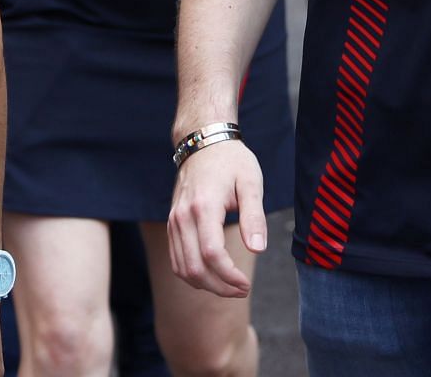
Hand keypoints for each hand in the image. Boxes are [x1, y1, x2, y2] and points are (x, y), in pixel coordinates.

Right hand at [167, 138, 265, 297]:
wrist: (204, 142)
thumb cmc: (232, 161)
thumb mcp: (251, 183)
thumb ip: (254, 217)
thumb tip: (258, 249)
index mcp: (204, 207)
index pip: (212, 254)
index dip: (230, 276)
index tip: (247, 284)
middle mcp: (183, 217)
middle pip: (195, 268)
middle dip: (220, 287)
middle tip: (242, 289)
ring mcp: (174, 221)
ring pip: (183, 269)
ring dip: (207, 285)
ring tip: (230, 286)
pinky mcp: (172, 224)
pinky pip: (177, 260)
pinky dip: (194, 275)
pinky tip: (214, 275)